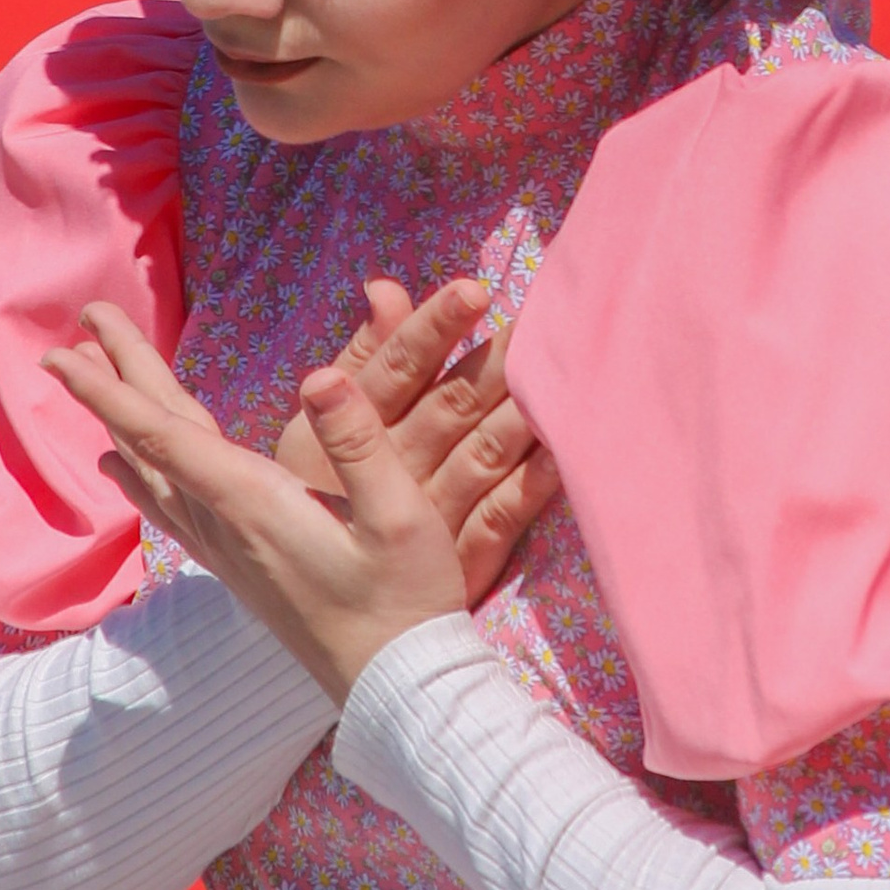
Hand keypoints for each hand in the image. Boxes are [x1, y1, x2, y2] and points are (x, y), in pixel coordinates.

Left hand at [47, 305, 473, 704]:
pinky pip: (166, 505)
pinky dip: (136, 472)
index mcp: (252, 502)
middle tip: (78, 327)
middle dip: (112, 378)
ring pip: (152, 471)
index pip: (163, 436)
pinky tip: (120, 466)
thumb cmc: (405, 600)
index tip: (62, 354)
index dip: (110, 390)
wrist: (396, 686)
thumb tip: (320, 375)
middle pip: (151, 440)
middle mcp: (223, 524)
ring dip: (119, 418)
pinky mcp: (236, 567)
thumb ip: (360, 442)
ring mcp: (225, 549)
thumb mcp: (402, 517)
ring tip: (88, 376)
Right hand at [269, 277, 557, 603]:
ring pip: (478, 457)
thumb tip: (385, 287)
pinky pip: (499, 520)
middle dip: (492, 365)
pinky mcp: (459, 558)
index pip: (396, 370)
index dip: (434, 329)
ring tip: (559, 377)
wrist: (337, 601)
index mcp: (355, 429)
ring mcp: (427, 517)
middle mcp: (390, 470)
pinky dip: (530, 487)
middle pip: (446, 408)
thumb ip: (367, 352)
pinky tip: (561, 455)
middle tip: (536, 323)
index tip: (473, 289)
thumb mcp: (327, 421)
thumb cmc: (331, 485)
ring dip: (517, 417)